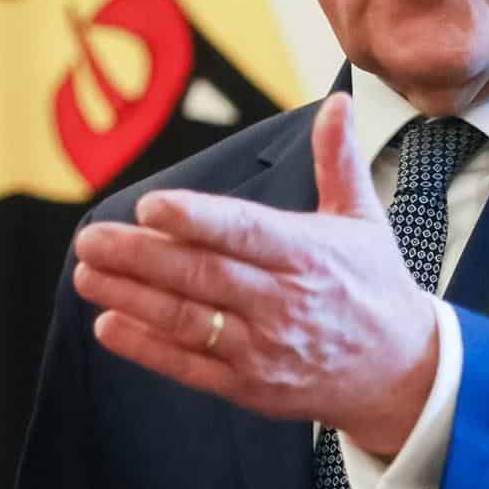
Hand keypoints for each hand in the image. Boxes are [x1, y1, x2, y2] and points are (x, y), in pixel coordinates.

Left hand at [72, 93, 439, 455]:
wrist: (402, 374)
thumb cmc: (374, 287)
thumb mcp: (363, 219)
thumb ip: (338, 160)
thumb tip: (337, 101)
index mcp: (309, 254)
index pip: (245, 232)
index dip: (195, 219)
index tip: (149, 206)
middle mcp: (284, 302)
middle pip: (203, 276)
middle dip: (141, 256)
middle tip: (92, 237)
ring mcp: (265, 349)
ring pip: (188, 320)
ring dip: (131, 297)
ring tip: (86, 273)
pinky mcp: (251, 387)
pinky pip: (190, 367)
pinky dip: (147, 348)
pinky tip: (108, 324)